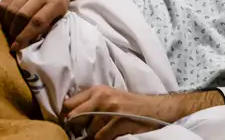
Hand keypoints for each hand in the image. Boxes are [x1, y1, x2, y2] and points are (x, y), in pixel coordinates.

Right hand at [0, 0, 76, 50]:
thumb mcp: (60, 13)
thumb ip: (47, 26)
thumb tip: (29, 41)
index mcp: (56, 2)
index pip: (38, 21)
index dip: (25, 36)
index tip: (16, 47)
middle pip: (22, 15)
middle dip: (15, 31)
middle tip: (13, 38)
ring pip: (12, 9)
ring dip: (8, 24)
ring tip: (10, 30)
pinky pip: (5, 2)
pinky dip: (3, 14)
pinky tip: (6, 20)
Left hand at [63, 85, 218, 139]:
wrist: (159, 110)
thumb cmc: (133, 107)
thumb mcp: (111, 97)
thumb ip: (91, 102)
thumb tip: (68, 116)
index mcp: (98, 89)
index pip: (68, 103)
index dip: (66, 115)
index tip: (70, 124)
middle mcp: (101, 97)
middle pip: (73, 116)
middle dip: (76, 127)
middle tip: (83, 132)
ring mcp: (110, 109)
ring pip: (87, 131)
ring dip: (93, 136)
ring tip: (107, 131)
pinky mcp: (117, 122)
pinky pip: (99, 138)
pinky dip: (104, 139)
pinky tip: (114, 134)